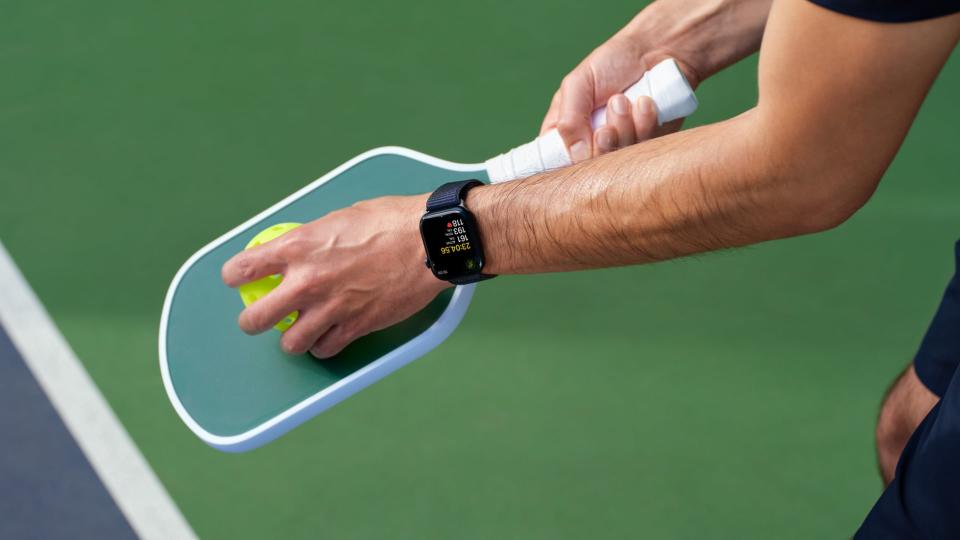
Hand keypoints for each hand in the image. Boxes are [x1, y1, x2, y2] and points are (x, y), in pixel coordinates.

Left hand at [221, 194, 448, 357]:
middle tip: (259, 318)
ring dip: (291, 339)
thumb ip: (313, 238)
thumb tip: (302, 247)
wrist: (428, 242)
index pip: (242, 269)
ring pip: (289, 343)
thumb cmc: (391, 221)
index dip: (235, 276)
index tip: (238, 279)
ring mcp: (330, 308)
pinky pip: (326, 349)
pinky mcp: (355, 326)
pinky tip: (328, 336)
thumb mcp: (340, 218)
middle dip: (252, 321)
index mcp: (298, 246)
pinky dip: (324, 345)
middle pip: (255, 319)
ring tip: (298, 332)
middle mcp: (307, 281)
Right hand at [540, 0, 770, 160]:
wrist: (658, 50)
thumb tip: (575, 155)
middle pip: (592, 166)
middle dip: (604, 140)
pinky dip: (645, 124)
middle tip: (614, 106)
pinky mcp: (648, 145)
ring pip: (619, 159)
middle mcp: (593, 143)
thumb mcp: (579, 83)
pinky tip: (647, 103)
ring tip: (626, 98)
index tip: (581, 141)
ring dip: (625, 126)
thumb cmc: (613, 62)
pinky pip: (644, 149)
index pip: (558, 160)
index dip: (569, 158)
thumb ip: (568, 120)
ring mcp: (622, 145)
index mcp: (569, 130)